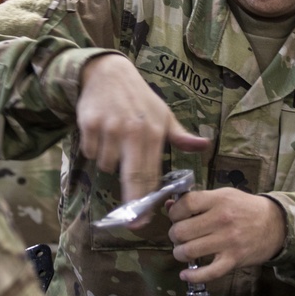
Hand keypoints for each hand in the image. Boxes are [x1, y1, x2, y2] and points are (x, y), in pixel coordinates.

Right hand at [77, 54, 210, 204]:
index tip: (147, 219)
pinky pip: (89, 152)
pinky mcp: (89, 124)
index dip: (148, 199)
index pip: (151, 173)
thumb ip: (181, 136)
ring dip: (109, 162)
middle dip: (132, 202)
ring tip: (115, 144)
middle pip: (131, 177)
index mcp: (153, 132)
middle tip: (132, 222)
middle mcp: (132, 131)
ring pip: (106, 165)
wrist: (108, 73)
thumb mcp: (163, 114)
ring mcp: (109, 128)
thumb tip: (205, 145)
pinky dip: (93, 149)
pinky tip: (101, 135)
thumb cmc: (140, 98)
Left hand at [166, 188, 285, 282]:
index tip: (175, 216)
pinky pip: (208, 273)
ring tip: (183, 250)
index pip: (185, 205)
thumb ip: (197, 199)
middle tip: (179, 235)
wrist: (275, 224)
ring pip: (189, 251)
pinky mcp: (233, 260)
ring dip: (179, 253)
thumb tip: (169, 205)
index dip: (174, 212)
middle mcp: (222, 220)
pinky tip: (186, 274)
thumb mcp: (224, 196)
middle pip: (182, 230)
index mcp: (219, 200)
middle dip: (174, 235)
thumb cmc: (246, 208)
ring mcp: (227, 242)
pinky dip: (193, 276)